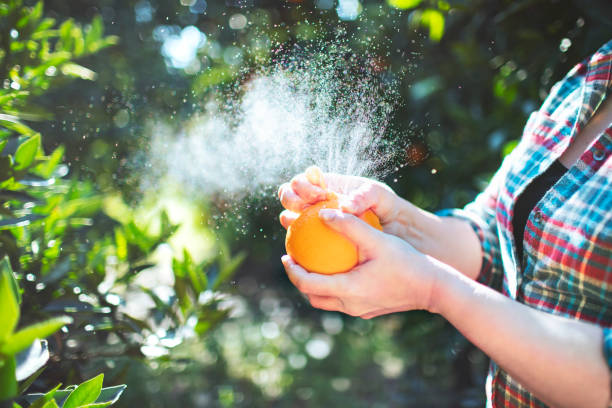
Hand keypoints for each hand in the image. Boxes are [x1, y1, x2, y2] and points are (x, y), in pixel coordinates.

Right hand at [278, 166, 413, 239]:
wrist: (394, 231)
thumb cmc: (387, 208)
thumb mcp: (380, 197)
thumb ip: (364, 196)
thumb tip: (344, 205)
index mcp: (327, 185)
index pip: (303, 180)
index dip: (303, 185)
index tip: (320, 195)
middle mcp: (316, 202)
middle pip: (288, 195)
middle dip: (291, 198)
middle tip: (307, 208)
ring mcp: (314, 221)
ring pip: (289, 218)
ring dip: (289, 220)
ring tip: (300, 227)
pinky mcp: (316, 241)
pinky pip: (301, 242)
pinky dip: (299, 244)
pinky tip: (305, 252)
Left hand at [281, 208, 439, 318]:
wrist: (433, 288)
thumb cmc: (406, 262)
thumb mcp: (376, 239)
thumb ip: (349, 225)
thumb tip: (322, 212)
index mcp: (347, 290)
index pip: (308, 284)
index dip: (292, 270)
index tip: (286, 255)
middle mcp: (350, 305)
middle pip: (313, 297)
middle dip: (299, 280)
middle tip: (295, 259)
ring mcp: (360, 311)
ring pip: (326, 302)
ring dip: (315, 286)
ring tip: (312, 265)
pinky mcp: (369, 310)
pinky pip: (342, 301)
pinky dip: (332, 288)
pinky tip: (338, 269)